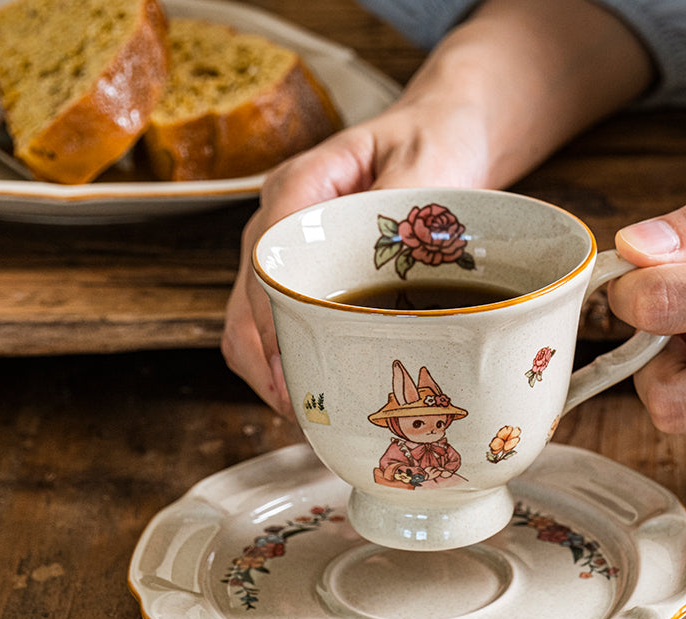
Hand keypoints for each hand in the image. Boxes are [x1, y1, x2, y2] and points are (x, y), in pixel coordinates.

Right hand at [221, 0, 653, 416]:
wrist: (441, 137)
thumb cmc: (435, 143)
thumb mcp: (432, 165)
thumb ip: (410, 212)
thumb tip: (402, 270)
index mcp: (301, 187)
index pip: (266, 263)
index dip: (272, 324)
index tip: (295, 372)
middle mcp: (279, 224)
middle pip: (244, 306)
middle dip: (268, 367)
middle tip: (307, 413)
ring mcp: (288, 253)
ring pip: (251, 326)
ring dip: (275, 374)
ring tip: (314, 415)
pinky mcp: (305, 277)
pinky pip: (278, 328)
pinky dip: (291, 364)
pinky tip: (321, 389)